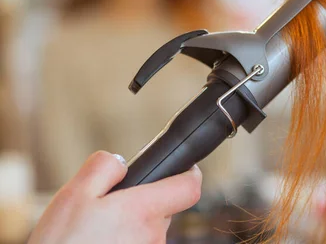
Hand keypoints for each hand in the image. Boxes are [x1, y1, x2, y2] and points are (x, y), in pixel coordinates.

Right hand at [28, 151, 201, 243]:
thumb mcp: (74, 194)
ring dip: (131, 227)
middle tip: (109, 208)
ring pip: (149, 231)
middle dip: (143, 202)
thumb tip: (121, 162)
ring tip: (97, 233)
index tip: (184, 169)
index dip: (189, 174)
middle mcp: (154, 236)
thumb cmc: (62, 243)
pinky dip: (125, 243)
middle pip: (164, 209)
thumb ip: (104, 167)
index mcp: (143, 211)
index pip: (189, 188)